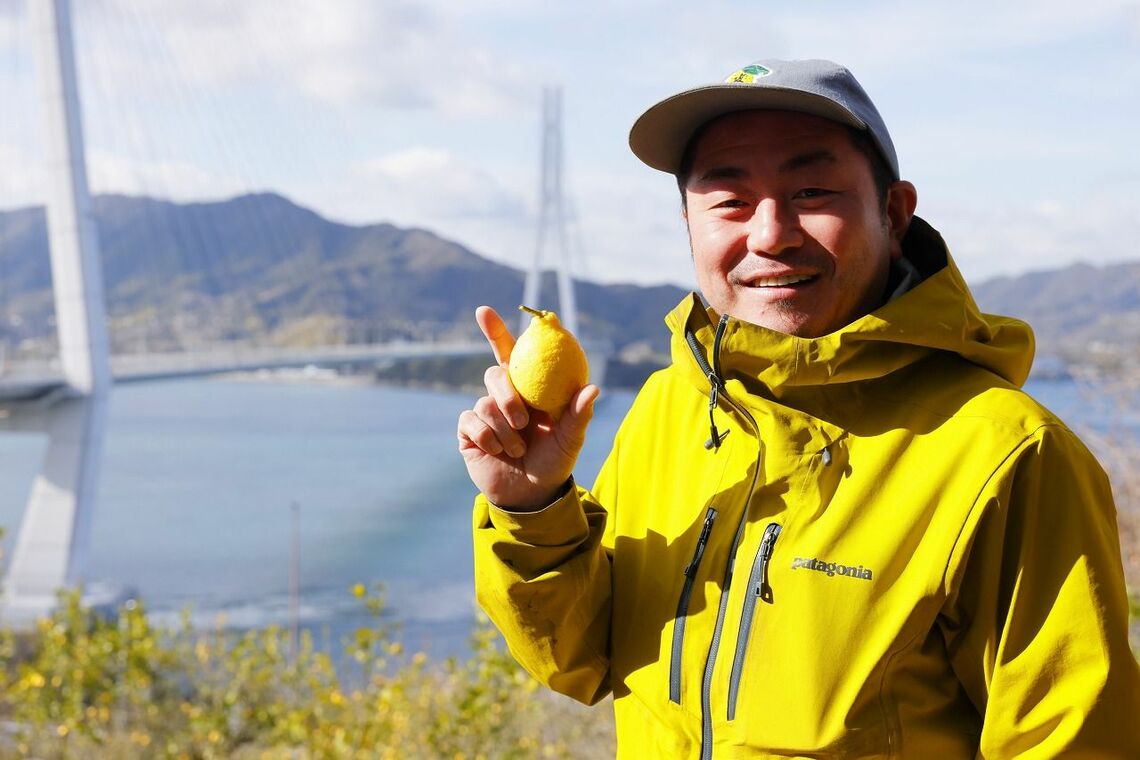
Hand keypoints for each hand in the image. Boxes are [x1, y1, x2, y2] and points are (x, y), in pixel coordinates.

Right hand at [457, 306, 599, 509]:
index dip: (495, 330)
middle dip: (508, 397)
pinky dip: (488, 437)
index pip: (509, 352)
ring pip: (484, 402)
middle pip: (495, 374)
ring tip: (518, 449)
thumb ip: (578, 413)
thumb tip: (593, 388)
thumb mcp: (570, 438)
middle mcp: (503, 395)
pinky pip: (470, 420)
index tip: (484, 310)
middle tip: (524, 422)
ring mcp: (484, 413)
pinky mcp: (469, 432)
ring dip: (504, 428)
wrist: (532, 494)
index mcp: (528, 388)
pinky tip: (497, 451)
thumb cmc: (554, 461)